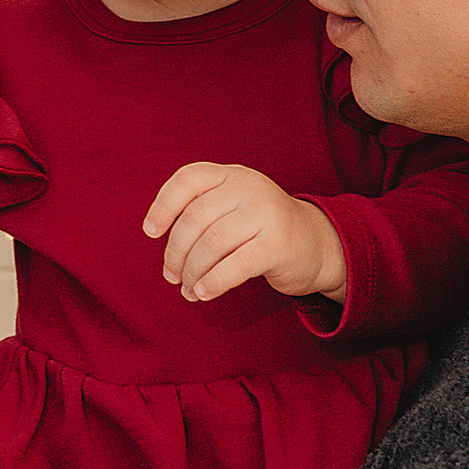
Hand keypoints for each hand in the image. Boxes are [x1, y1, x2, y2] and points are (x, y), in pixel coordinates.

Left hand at [144, 162, 346, 305]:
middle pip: (194, 218)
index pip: (188, 178)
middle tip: (172, 275)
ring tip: (188, 289)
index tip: (150, 232)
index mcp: (232, 175)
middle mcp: (249, 187)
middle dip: (175, 252)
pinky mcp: (278, 244)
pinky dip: (213, 282)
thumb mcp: (233, 208)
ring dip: (192, 272)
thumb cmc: (261, 230)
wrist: (317, 245)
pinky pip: (235, 265)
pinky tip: (203, 293)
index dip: (163, 205)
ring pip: (211, 244)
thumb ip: (201, 211)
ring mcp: (266, 213)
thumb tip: (156, 235)